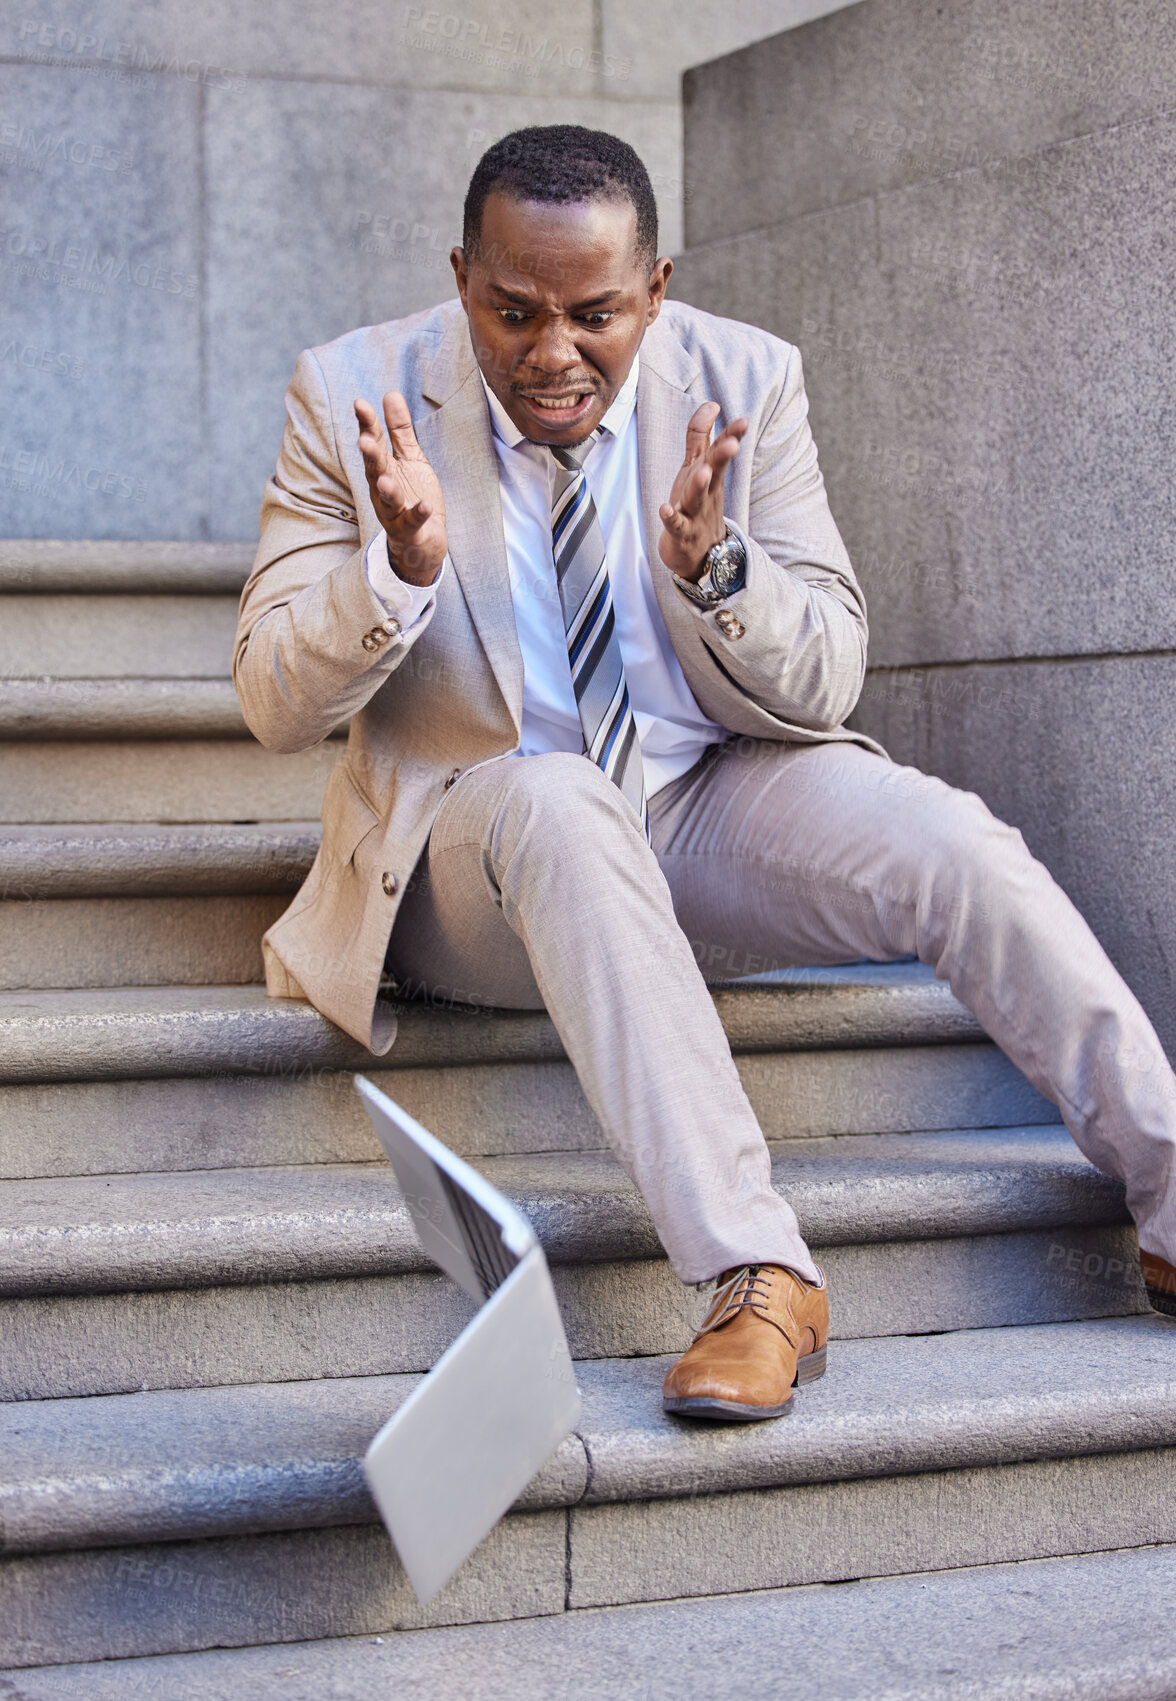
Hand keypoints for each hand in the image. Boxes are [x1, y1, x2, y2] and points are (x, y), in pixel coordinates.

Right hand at [354, 392, 446, 585]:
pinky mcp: (409, 530)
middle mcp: (382, 489)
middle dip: (370, 456)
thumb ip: (400, 430)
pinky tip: (424, 506)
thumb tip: (390, 394)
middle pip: (375, 470)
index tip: (360, 404)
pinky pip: (412, 522)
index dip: (366, 425)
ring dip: (386, 490)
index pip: (373, 443)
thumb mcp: (409, 458)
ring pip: (387, 499)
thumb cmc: (412, 495)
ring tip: (386, 480)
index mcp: (382, 468)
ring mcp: (394, 511)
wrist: (422, 541)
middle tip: (365, 441)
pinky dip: (417, 514)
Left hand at [658, 401, 748, 580]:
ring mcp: (694, 513)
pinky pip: (676, 525)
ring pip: (696, 497)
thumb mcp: (698, 468)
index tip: (744, 421)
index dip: (731, 436)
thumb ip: (700, 436)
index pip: (721, 452)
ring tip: (703, 471)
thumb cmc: (697, 505)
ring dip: (699, 484)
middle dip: (722, 457)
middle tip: (732, 443)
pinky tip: (665, 509)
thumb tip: (711, 405)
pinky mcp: (680, 533)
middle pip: (714, 472)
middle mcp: (705, 492)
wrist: (700, 555)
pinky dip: (670, 518)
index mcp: (710, 475)